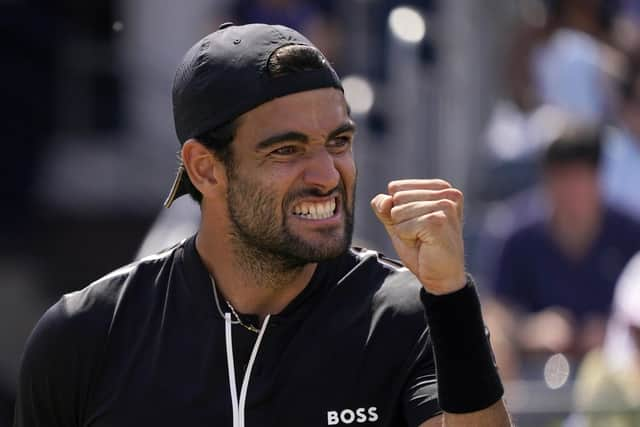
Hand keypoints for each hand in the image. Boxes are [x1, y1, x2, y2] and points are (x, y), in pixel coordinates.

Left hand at [371, 179, 466, 294]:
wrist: (441, 277)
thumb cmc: (423, 249)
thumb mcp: (398, 223)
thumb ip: (385, 207)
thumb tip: (384, 200)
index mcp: (440, 187)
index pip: (396, 188)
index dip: (398, 210)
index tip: (418, 224)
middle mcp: (447, 193)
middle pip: (397, 198)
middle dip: (402, 220)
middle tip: (421, 235)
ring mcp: (444, 206)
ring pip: (398, 212)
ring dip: (405, 231)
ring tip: (424, 240)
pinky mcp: (438, 221)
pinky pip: (402, 226)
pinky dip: (407, 239)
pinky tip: (425, 245)